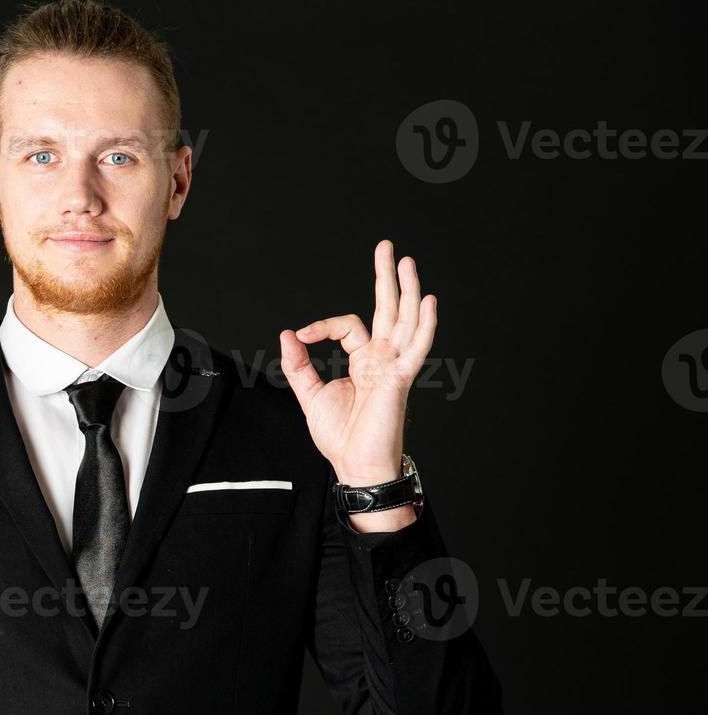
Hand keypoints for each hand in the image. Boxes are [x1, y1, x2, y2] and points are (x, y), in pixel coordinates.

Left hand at [278, 239, 436, 488]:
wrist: (355, 466)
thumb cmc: (340, 438)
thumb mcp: (310, 394)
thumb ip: (298, 364)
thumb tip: (288, 334)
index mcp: (364, 362)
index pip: (348, 326)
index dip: (323, 324)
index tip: (301, 335)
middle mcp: (382, 360)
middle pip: (387, 310)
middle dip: (386, 278)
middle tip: (387, 247)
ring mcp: (394, 368)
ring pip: (405, 321)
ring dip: (406, 290)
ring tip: (406, 261)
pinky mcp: (400, 380)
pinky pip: (417, 348)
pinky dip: (424, 325)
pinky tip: (427, 300)